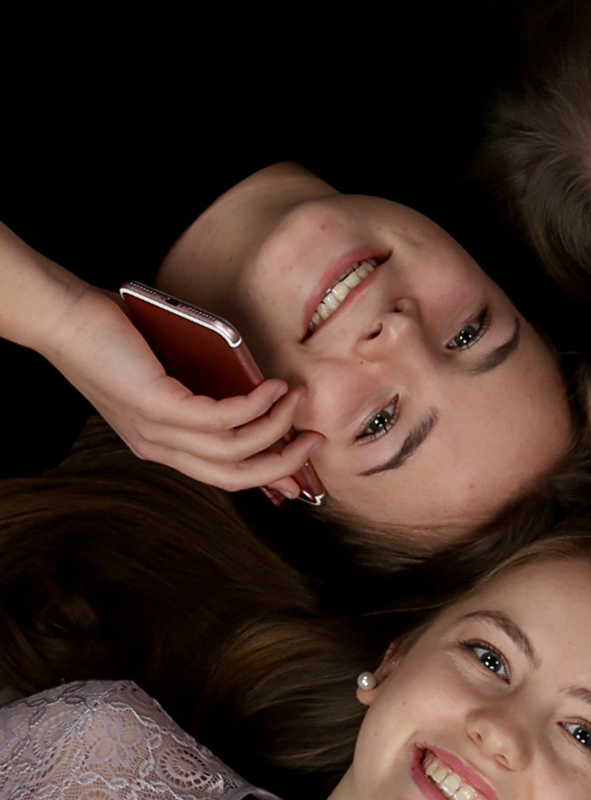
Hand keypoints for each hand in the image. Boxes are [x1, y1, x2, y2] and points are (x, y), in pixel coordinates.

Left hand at [44, 285, 322, 495]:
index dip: (266, 479)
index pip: (222, 477)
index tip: (303, 478)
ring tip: (297, 398)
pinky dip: (257, 406)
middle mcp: (159, 447)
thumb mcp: (173, 375)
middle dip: (283, 462)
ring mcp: (157, 431)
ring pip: (234, 450)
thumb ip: (211, 391)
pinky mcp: (157, 407)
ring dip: (277, 426)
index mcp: (162, 445)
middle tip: (316, 440)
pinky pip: (222, 419)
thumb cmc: (117, 339)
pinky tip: (273, 386)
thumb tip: (261, 398)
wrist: (65, 319)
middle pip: (235, 475)